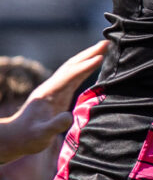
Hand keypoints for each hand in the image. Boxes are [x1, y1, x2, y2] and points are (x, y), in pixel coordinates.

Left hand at [0, 41, 106, 163]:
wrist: (18, 136)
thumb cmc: (30, 137)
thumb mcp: (41, 134)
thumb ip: (54, 125)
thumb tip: (69, 116)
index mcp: (48, 94)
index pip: (69, 76)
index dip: (85, 67)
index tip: (100, 57)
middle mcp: (52, 87)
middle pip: (72, 66)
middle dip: (89, 54)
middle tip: (107, 42)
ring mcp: (55, 90)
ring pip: (73, 68)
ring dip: (88, 57)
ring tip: (104, 48)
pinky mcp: (60, 94)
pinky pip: (75, 77)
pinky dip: (86, 67)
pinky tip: (94, 63)